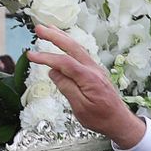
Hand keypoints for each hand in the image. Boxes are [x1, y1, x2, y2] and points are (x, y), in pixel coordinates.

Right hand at [27, 25, 146, 147]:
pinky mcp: (95, 72)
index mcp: (89, 78)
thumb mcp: (80, 108)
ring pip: (77, 48)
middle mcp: (93, 69)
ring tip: (49, 29)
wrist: (120, 121)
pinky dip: (70, 46)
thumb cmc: (101, 118)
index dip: (46, 57)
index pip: (64, 62)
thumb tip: (53, 72)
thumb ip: (67, 88)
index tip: (30, 55)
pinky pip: (81, 54)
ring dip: (62, 37)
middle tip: (39, 28)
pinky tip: (64, 43)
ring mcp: (95, 69)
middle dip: (54, 36)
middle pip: (72, 47)